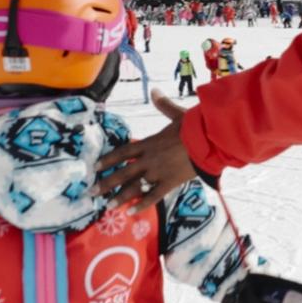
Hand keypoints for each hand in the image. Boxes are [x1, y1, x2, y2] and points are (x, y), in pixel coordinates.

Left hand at [94, 89, 199, 211]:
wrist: (209, 140)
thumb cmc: (195, 127)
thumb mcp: (177, 114)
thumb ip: (163, 105)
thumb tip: (154, 90)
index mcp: (150, 143)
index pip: (123, 152)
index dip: (108, 159)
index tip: (95, 167)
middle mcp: (150, 159)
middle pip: (123, 172)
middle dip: (106, 183)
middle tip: (92, 192)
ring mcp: (159, 172)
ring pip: (135, 186)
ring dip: (120, 196)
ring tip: (108, 206)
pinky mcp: (170, 183)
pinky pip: (153, 196)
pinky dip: (142, 204)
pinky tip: (131, 212)